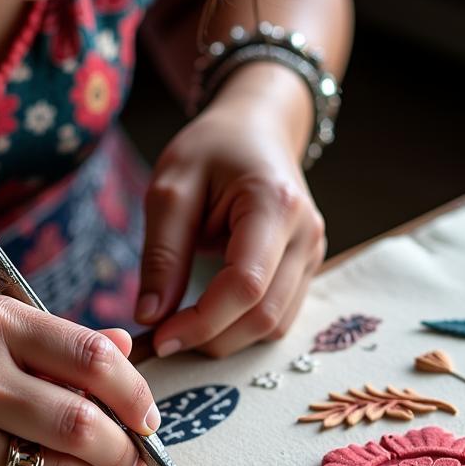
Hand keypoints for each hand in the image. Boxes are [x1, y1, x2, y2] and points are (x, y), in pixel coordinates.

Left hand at [135, 100, 325, 356]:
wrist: (257, 127)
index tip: (159, 336)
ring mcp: (313, 254)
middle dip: (211, 338)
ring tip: (181, 326)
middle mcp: (306, 235)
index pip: (245, 285)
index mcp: (275, 205)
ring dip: (226, 338)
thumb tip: (151, 316)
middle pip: (264, 315)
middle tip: (163, 337)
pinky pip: (277, 317)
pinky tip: (207, 317)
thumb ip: (162, 255)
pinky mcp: (307, 268)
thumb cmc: (212, 149)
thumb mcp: (171, 189)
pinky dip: (240, 327)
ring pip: (274, 326)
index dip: (202, 321)